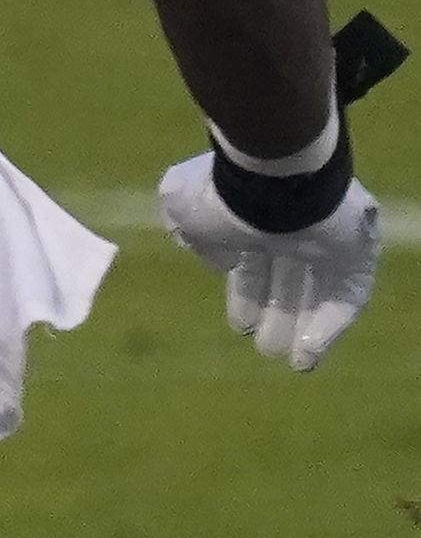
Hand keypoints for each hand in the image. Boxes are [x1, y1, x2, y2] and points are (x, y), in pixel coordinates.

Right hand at [159, 152, 378, 368]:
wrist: (274, 178)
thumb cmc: (222, 195)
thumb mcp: (181, 206)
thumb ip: (194, 234)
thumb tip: (216, 258)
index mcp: (250, 218)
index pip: (252, 262)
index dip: (245, 295)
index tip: (240, 326)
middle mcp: (289, 230)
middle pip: (287, 281)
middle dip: (276, 315)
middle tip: (266, 348)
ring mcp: (325, 242)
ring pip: (316, 292)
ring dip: (303, 326)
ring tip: (290, 360)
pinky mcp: (355, 254)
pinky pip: (347, 295)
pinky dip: (329, 324)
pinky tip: (310, 349)